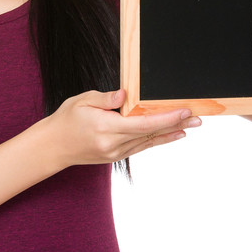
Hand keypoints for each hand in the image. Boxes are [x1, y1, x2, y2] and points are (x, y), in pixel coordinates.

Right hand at [40, 89, 198, 168]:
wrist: (52, 148)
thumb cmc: (66, 120)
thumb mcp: (82, 100)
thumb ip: (107, 98)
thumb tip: (126, 94)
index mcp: (106, 128)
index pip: (143, 123)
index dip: (166, 118)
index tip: (184, 111)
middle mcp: (113, 144)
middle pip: (151, 133)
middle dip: (177, 125)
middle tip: (198, 118)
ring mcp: (115, 153)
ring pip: (149, 142)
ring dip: (171, 133)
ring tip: (191, 126)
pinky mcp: (116, 156)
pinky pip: (141, 147)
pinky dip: (158, 140)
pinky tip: (172, 135)